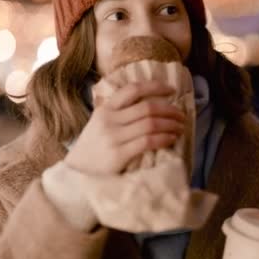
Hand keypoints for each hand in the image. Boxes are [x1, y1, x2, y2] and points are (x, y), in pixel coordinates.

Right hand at [64, 81, 185, 175]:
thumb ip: (119, 112)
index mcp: (106, 108)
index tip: (171, 89)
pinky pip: (148, 142)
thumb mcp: (100, 123)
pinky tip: (172, 139)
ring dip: (170, 124)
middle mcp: (109, 120)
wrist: (76, 172)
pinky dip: (164, 138)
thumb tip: (153, 105)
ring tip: (180, 127)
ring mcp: (113, 137)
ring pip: (150, 124)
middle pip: (147, 108)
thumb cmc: (93, 147)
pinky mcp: (118, 154)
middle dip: (169, 110)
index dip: (155, 87)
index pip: (133, 90)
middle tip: (181, 115)